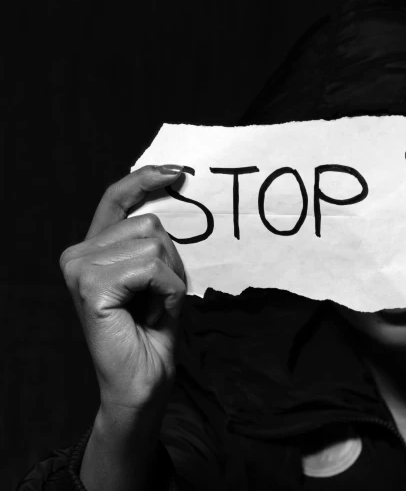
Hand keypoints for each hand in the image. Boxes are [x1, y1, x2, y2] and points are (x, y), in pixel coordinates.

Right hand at [60, 164, 186, 411]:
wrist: (141, 381)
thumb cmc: (152, 332)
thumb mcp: (159, 278)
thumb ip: (156, 244)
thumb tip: (173, 195)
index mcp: (94, 249)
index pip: (115, 199)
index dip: (144, 179)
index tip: (178, 172)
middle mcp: (78, 254)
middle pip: (150, 223)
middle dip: (172, 260)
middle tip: (162, 296)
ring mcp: (79, 268)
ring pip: (154, 244)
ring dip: (172, 278)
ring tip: (155, 306)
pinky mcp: (91, 285)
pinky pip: (152, 268)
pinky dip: (168, 290)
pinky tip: (153, 313)